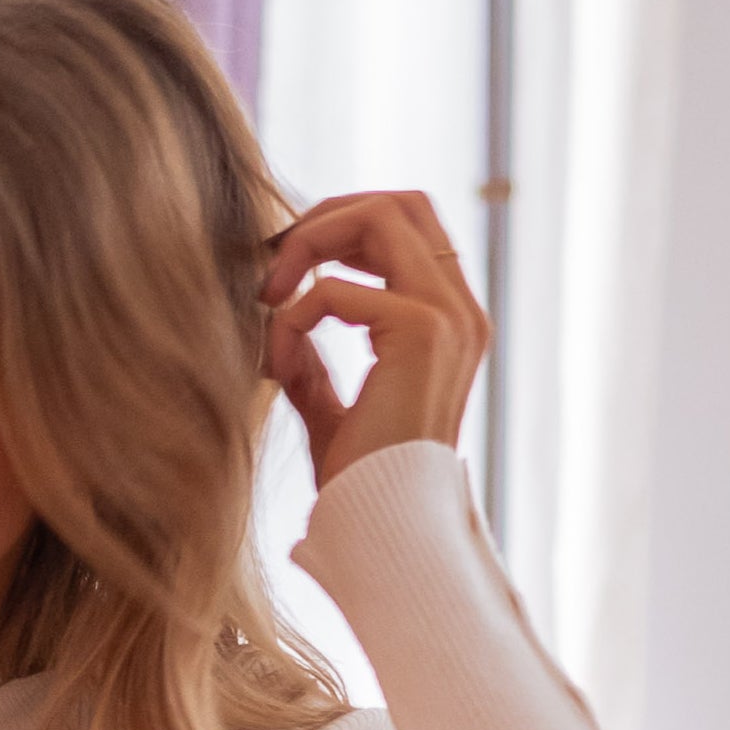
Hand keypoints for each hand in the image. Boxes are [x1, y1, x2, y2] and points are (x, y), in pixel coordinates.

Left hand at [259, 188, 489, 494]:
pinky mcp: (419, 331)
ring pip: (377, 216)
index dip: (343, 225)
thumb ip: (314, 355)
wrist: (384, 527)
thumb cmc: (360, 481)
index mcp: (452, 322)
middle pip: (398, 202)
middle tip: (273, 264)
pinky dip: (290, 320)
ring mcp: (448, 316)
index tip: (285, 266)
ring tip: (268, 295)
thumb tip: (279, 312)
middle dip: (325, 217)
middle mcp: (461, 310)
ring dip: (308, 244)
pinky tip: (277, 367)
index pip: (408, 227)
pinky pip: (331, 290)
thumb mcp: (331, 404)